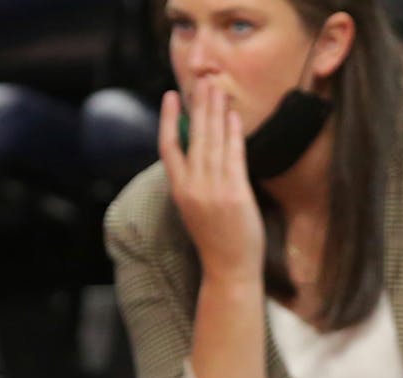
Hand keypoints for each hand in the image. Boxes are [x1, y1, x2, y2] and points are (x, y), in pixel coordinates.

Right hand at [159, 86, 264, 280]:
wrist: (229, 270)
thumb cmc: (217, 242)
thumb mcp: (195, 210)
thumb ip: (194, 184)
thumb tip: (201, 157)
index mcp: (178, 190)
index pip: (167, 147)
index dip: (169, 119)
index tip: (172, 96)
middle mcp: (192, 187)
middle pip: (193, 137)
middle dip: (199, 107)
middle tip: (203, 81)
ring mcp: (213, 190)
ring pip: (212, 142)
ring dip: (216, 113)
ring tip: (218, 90)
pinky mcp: (235, 194)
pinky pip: (233, 157)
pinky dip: (234, 135)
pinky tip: (234, 117)